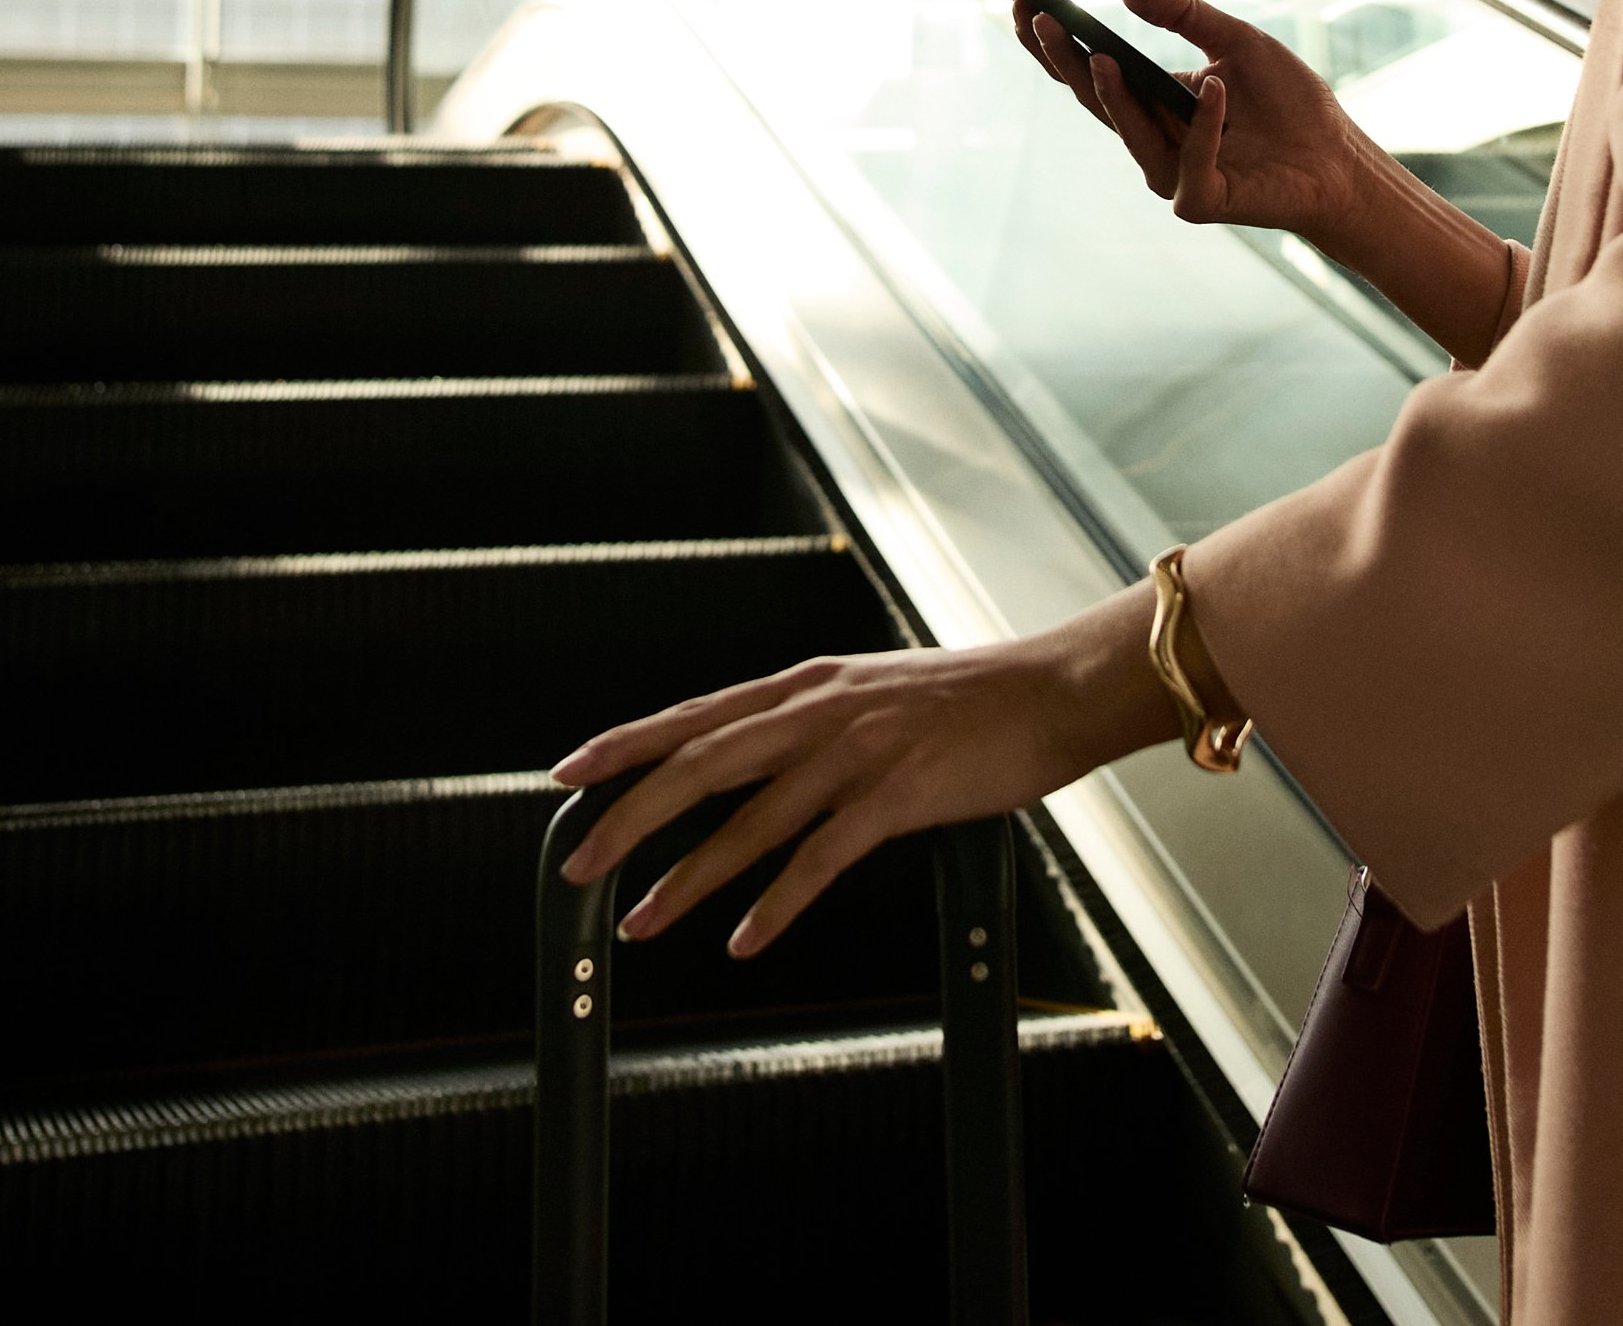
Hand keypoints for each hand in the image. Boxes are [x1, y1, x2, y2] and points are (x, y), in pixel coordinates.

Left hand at [549, 586, 1166, 954]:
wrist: (1054, 689)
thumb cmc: (972, 698)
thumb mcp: (874, 689)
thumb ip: (817, 716)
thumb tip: (762, 750)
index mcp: (808, 684)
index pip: (696, 714)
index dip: (626, 743)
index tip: (568, 772)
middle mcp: (819, 711)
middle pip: (701, 765)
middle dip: (628, 815)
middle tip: (578, 863)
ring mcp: (856, 752)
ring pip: (750, 820)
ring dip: (690, 877)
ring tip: (643, 922)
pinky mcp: (897, 794)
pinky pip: (821, 858)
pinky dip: (777, 902)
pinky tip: (745, 940)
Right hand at [1016, 0, 1373, 238]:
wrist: (1337, 158)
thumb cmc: (1289, 103)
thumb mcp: (1236, 41)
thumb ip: (1184, 14)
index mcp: (1154, 103)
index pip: (1092, 71)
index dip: (1056, 43)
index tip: (1026, 2)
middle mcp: (1153, 140)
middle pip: (1093, 101)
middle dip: (1062, 60)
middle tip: (1038, 20)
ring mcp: (1172, 174)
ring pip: (1129, 132)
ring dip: (1113, 93)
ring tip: (1099, 55)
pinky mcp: (1200, 200)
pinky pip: (1191, 159)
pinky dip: (1204, 124)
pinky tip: (1216, 90)